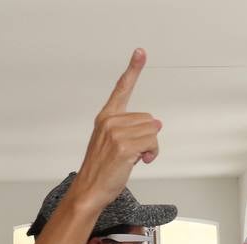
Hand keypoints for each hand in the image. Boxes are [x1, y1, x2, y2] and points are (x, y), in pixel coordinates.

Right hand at [64, 49, 161, 212]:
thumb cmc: (101, 170)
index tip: (140, 52)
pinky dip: (152, 154)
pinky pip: (152, 143)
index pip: (122, 89)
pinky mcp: (124, 146)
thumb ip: (131, 129)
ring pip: (153, 131)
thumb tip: (157, 124)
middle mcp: (110, 121)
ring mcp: (116, 133)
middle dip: (148, 138)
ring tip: (135, 159)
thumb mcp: (113, 144)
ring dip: (151, 148)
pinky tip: (140, 162)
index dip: (133, 69)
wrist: (90, 189)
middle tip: (135, 153)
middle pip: (149, 119)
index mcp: (106, 117)